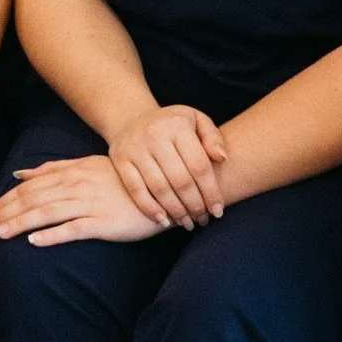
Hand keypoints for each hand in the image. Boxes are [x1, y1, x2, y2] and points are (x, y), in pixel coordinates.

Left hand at [0, 155, 163, 248]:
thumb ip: (51, 169)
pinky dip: (52, 235)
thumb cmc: (120, 178)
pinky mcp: (104, 223)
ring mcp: (89, 204)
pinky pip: (74, 229)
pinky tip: (34, 242)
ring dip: (18, 225)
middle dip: (3, 215)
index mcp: (69, 173)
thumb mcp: (85, 165)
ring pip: (46, 214)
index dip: (4, 202)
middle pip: (31, 201)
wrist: (160, 187)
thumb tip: (18, 174)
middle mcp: (75, 186)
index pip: (28, 188)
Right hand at [104, 104, 227, 227]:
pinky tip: (163, 220)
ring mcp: (135, 148)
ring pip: (159, 188)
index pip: (199, 165)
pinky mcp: (120, 160)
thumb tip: (222, 158)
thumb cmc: (172, 125)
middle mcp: (154, 134)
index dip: (211, 192)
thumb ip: (213, 138)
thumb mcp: (196, 121)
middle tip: (203, 220)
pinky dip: (150, 208)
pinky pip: (136, 190)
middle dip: (195, 205)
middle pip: (180, 180)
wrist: (131, 118)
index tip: (218, 211)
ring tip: (187, 223)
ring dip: (176, 211)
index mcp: (177, 125)